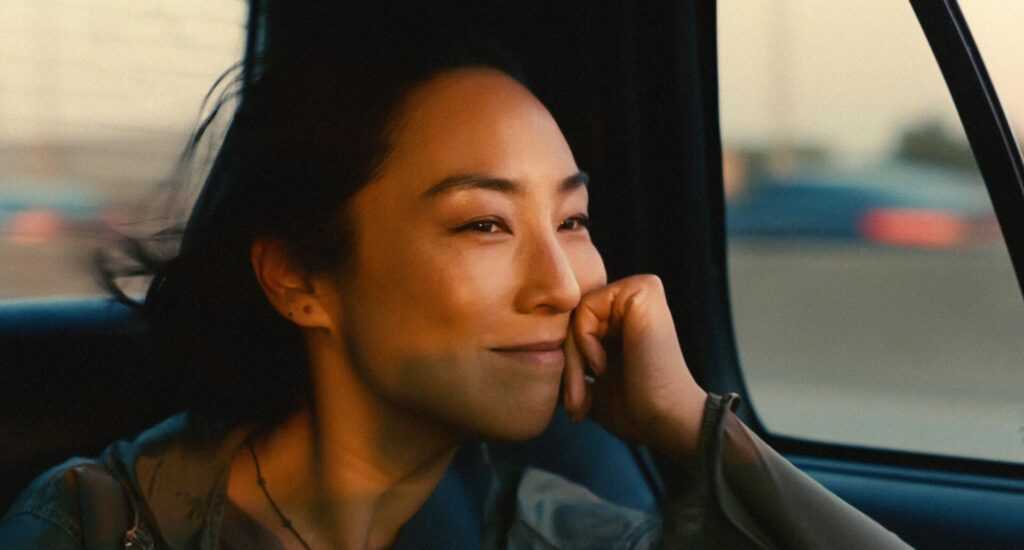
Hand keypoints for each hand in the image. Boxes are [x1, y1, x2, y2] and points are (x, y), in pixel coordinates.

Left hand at [562, 274, 707, 459]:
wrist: (665, 419)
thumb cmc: (634, 408)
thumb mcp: (593, 382)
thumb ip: (572, 361)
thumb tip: (533, 354)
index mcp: (624, 316)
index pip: (573, 324)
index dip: (568, 363)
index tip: (574, 403)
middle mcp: (632, 297)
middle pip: (572, 319)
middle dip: (568, 365)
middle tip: (574, 404)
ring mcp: (638, 290)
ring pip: (575, 315)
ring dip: (574, 360)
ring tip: (585, 394)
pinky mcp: (641, 290)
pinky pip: (585, 308)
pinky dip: (585, 342)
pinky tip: (603, 366)